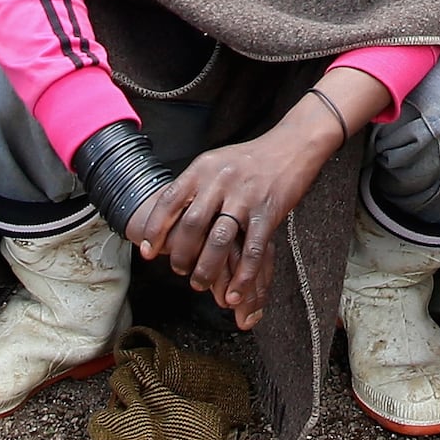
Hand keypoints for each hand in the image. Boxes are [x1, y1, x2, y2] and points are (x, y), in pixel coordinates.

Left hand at [121, 71, 390, 327]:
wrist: (292, 145)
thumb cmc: (249, 159)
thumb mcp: (216, 163)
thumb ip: (195, 186)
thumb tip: (167, 215)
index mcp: (203, 168)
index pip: (170, 200)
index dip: (154, 228)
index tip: (146, 252)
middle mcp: (221, 181)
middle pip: (192, 225)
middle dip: (181, 254)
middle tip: (178, 271)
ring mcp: (246, 197)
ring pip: (218, 241)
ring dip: (205, 269)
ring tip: (198, 284)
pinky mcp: (269, 211)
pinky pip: (251, 249)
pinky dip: (241, 276)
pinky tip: (234, 294)